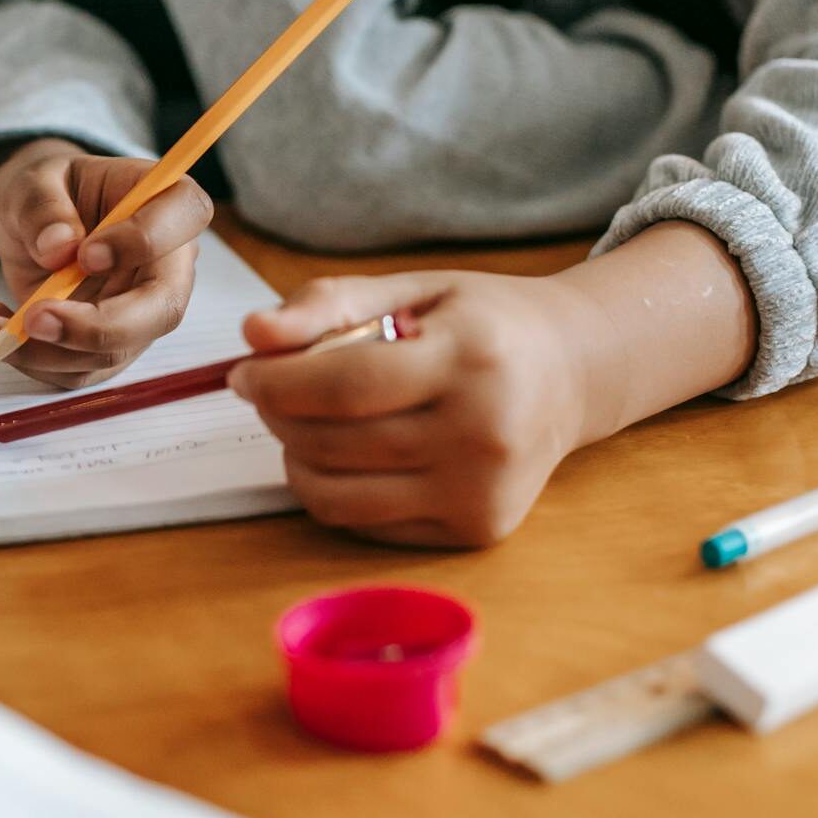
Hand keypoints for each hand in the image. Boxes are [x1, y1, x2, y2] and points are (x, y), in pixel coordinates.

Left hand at [0, 138, 212, 388]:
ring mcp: (140, 312)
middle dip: (95, 327)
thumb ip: (44, 207)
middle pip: (162, 309)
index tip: (86, 254)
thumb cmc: (47, 191)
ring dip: (42, 352)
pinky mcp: (107, 346)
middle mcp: (165, 263)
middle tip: (33, 319)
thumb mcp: (33, 181)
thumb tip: (59, 248)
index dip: (144, 241)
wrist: (32, 221)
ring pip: (111, 353)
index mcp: (164, 201)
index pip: (185, 216)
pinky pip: (76, 370)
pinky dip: (29, 359)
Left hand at [228, 270, 614, 546]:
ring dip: (296, 458)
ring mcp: (482, 491)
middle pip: (335, 442)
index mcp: (472, 359)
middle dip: (278, 416)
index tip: (244, 372)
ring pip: (339, 496)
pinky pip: (366, 523)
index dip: (277, 382)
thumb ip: (330, 304)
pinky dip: (334, 491)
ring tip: (302, 423)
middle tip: (267, 391)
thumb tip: (255, 334)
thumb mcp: (413, 288)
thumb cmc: (483, 324)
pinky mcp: (476, 530)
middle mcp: (484, 433)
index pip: (346, 384)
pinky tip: (345, 454)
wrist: (573, 371)